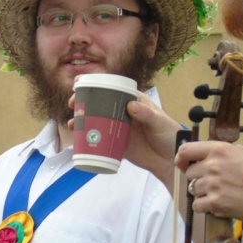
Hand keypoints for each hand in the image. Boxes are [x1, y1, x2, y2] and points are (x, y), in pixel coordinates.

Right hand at [68, 90, 182, 190]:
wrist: (171, 160)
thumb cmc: (168, 135)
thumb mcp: (159, 122)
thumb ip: (146, 114)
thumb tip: (131, 106)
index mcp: (133, 101)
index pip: (112, 88)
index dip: (96, 84)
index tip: (80, 82)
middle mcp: (123, 112)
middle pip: (100, 103)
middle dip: (84, 101)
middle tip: (72, 104)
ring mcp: (118, 127)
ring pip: (97, 120)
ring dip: (82, 120)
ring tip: (71, 123)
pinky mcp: (117, 143)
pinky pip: (100, 138)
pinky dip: (88, 137)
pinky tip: (78, 138)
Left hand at [176, 141, 242, 222]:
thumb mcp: (241, 152)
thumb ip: (220, 151)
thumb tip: (201, 153)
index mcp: (219, 150)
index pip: (185, 150)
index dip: (180, 158)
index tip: (183, 163)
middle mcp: (213, 166)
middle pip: (188, 173)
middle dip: (197, 178)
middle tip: (213, 182)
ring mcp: (213, 185)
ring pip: (192, 189)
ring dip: (202, 192)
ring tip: (218, 193)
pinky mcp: (216, 204)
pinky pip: (196, 205)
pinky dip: (203, 206)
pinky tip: (216, 204)